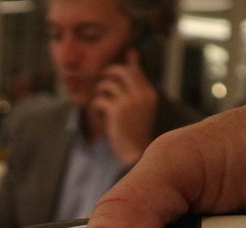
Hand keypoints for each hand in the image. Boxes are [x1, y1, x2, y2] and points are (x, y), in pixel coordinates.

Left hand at [89, 50, 158, 166]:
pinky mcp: (116, 111)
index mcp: (149, 95)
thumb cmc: (136, 133)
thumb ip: (137, 90)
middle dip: (109, 72)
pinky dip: (96, 107)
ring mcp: (129, 102)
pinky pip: (100, 100)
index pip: (136, 71)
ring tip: (100, 102)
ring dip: (100, 92)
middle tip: (102, 79)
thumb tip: (134, 69)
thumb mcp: (142, 110)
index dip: (129, 62)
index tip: (129, 54)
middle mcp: (141, 95)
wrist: (135, 153)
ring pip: (107, 84)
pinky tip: (99, 115)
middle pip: (121, 71)